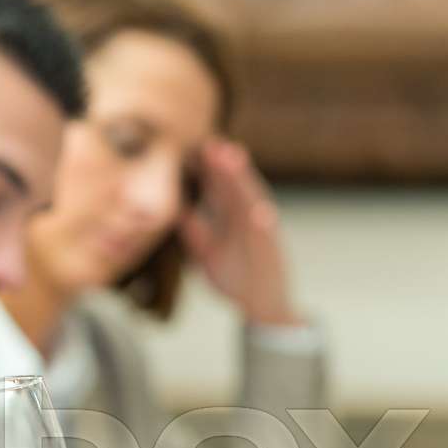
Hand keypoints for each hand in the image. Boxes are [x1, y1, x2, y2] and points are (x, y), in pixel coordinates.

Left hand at [180, 140, 298, 326]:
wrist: (261, 305)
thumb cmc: (236, 275)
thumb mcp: (206, 252)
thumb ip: (194, 231)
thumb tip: (176, 210)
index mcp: (233, 218)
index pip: (220, 188)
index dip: (209, 169)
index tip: (196, 147)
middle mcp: (249, 220)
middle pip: (235, 188)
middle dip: (225, 166)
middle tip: (213, 143)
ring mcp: (262, 234)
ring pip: (253, 203)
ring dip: (244, 182)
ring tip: (234, 158)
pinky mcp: (271, 253)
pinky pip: (267, 239)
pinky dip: (264, 225)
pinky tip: (260, 213)